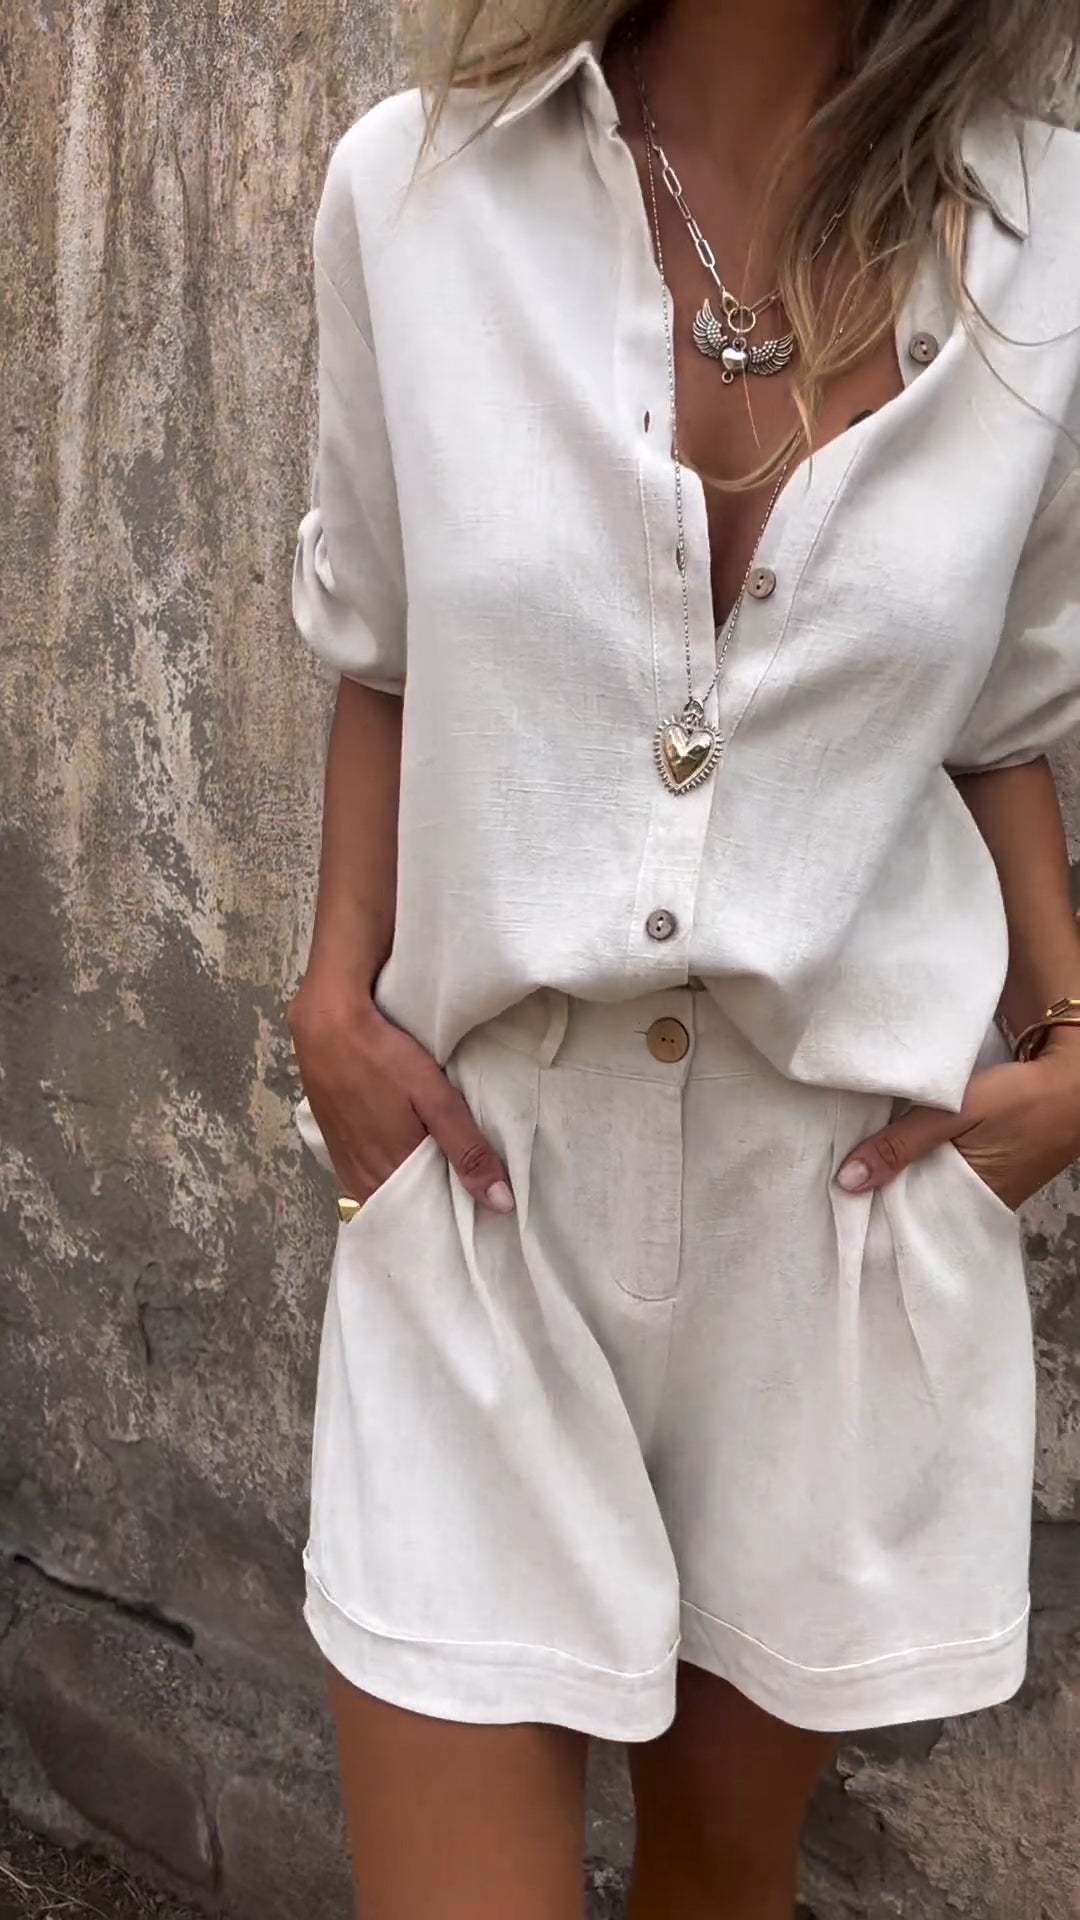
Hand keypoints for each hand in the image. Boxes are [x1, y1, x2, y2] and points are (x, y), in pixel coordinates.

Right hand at [286, 980, 514, 1214]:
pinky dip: (387, 1179)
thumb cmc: (384, 1059)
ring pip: (383, 1194)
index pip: (428, 1218)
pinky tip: (403, 1162)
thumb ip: (467, 1150)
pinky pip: (364, 1179)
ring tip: (439, 1181)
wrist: (326, 1026)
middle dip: (433, 1207)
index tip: (479, 1219)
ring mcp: (345, 1164)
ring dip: (409, 1192)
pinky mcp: (335, 1146)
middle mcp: (363, 1179)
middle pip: (404, 1208)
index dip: (453, 1219)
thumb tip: (501, 1203)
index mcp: (391, 1173)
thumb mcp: (435, 1099)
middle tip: (465, 1200)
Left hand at [835, 1029, 1079, 1211]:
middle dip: (878, 1198)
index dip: (870, 1213)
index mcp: (965, 1203)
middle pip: (912, 1210)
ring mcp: (983, 1192)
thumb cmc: (1019, 1098)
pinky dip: (918, 1170)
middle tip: (833, 1186)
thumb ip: (901, 1144)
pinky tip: (893, 1157)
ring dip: (897, 1181)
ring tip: (853, 1171)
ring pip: (926, 1193)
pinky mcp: (987, 1175)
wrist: (1074, 1084)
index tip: (834, 1205)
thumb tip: (847, 1181)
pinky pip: (942, 1180)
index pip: (905, 1223)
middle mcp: (973, 1207)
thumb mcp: (954, 1113)